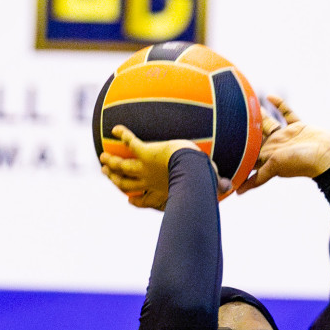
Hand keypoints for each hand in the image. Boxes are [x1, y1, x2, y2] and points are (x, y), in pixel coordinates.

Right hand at [99, 126, 227, 208]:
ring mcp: (144, 168)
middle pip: (125, 185)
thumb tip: (227, 187)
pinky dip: (122, 134)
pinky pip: (130, 142)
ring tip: (102, 159)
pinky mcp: (145, 152)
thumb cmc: (200, 180)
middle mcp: (149, 182)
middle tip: (106, 174)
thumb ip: (216, 184)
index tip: (130, 200)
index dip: (136, 201)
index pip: (145, 200)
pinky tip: (114, 128)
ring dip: (111, 163)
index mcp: (161, 192)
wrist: (190, 172)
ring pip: (122, 167)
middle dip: (115, 180)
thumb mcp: (208, 182)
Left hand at [237, 96, 329, 193]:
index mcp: (268, 157)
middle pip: (256, 136)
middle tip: (230, 116)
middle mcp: (276, 147)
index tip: (223, 140)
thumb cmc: (302, 163)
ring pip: (269, 123)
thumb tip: (237, 192)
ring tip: (246, 104)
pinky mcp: (299, 127)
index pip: (248, 153)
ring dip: (259, 115)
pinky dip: (280, 105)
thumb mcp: (275, 167)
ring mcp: (287, 136)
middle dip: (245, 129)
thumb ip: (257, 177)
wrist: (328, 156)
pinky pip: (287, 113)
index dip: (237, 148)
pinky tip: (270, 97)